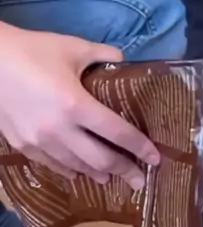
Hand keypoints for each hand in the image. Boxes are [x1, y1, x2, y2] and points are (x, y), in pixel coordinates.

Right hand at [0, 24, 159, 188]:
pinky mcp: (23, 146)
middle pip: (100, 159)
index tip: (156, 158)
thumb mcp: (72, 47)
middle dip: (124, 171)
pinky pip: (53, 165)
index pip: (117, 133)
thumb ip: (104, 55)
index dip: (139, 147)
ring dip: (98, 173)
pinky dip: (71, 170)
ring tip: (112, 178)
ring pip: (76, 167)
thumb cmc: (30, 51)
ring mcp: (39, 142)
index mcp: (76, 105)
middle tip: (140, 180)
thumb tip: (124, 62)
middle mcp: (59, 130)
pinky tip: (79, 172)